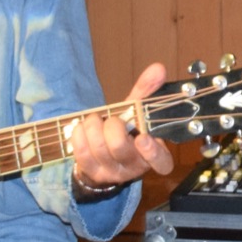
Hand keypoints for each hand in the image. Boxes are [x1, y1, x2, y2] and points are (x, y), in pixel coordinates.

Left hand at [68, 62, 173, 195]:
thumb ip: (146, 92)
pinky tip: (82, 127)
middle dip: (111, 125)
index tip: (142, 138)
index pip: (161, 162)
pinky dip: (80, 133)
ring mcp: (112, 172)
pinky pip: (82, 151)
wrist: (101, 158)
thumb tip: (158, 68)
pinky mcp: (92, 173)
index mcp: (153, 154)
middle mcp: (134, 167)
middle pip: (119, 146)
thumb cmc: (124, 131)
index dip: (153, 152)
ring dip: (93, 126)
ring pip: (99, 147)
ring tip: (95, 120)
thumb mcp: (135, 113)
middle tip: (111, 119)